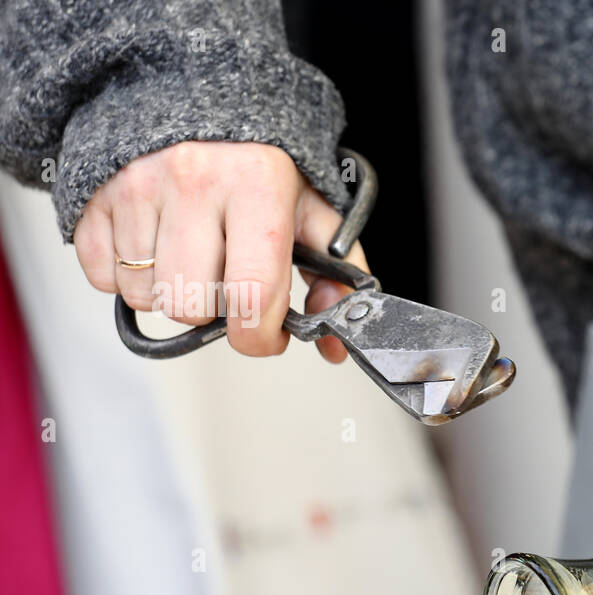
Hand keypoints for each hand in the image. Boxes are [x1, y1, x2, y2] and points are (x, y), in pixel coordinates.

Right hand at [72, 141, 366, 362]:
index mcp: (258, 184)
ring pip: (145, 296)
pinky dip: (129, 279)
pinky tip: (156, 250)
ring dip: (171, 296)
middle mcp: (194, 180)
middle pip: (190, 305)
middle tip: (228, 286)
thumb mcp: (313, 208)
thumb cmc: (258, 162)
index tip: (268, 334)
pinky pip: (102, 277)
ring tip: (193, 261)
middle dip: (214, 314)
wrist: (195, 93)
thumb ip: (335, 275)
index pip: (251, 295)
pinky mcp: (96, 194)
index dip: (260, 336)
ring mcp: (137, 185)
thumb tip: (332, 343)